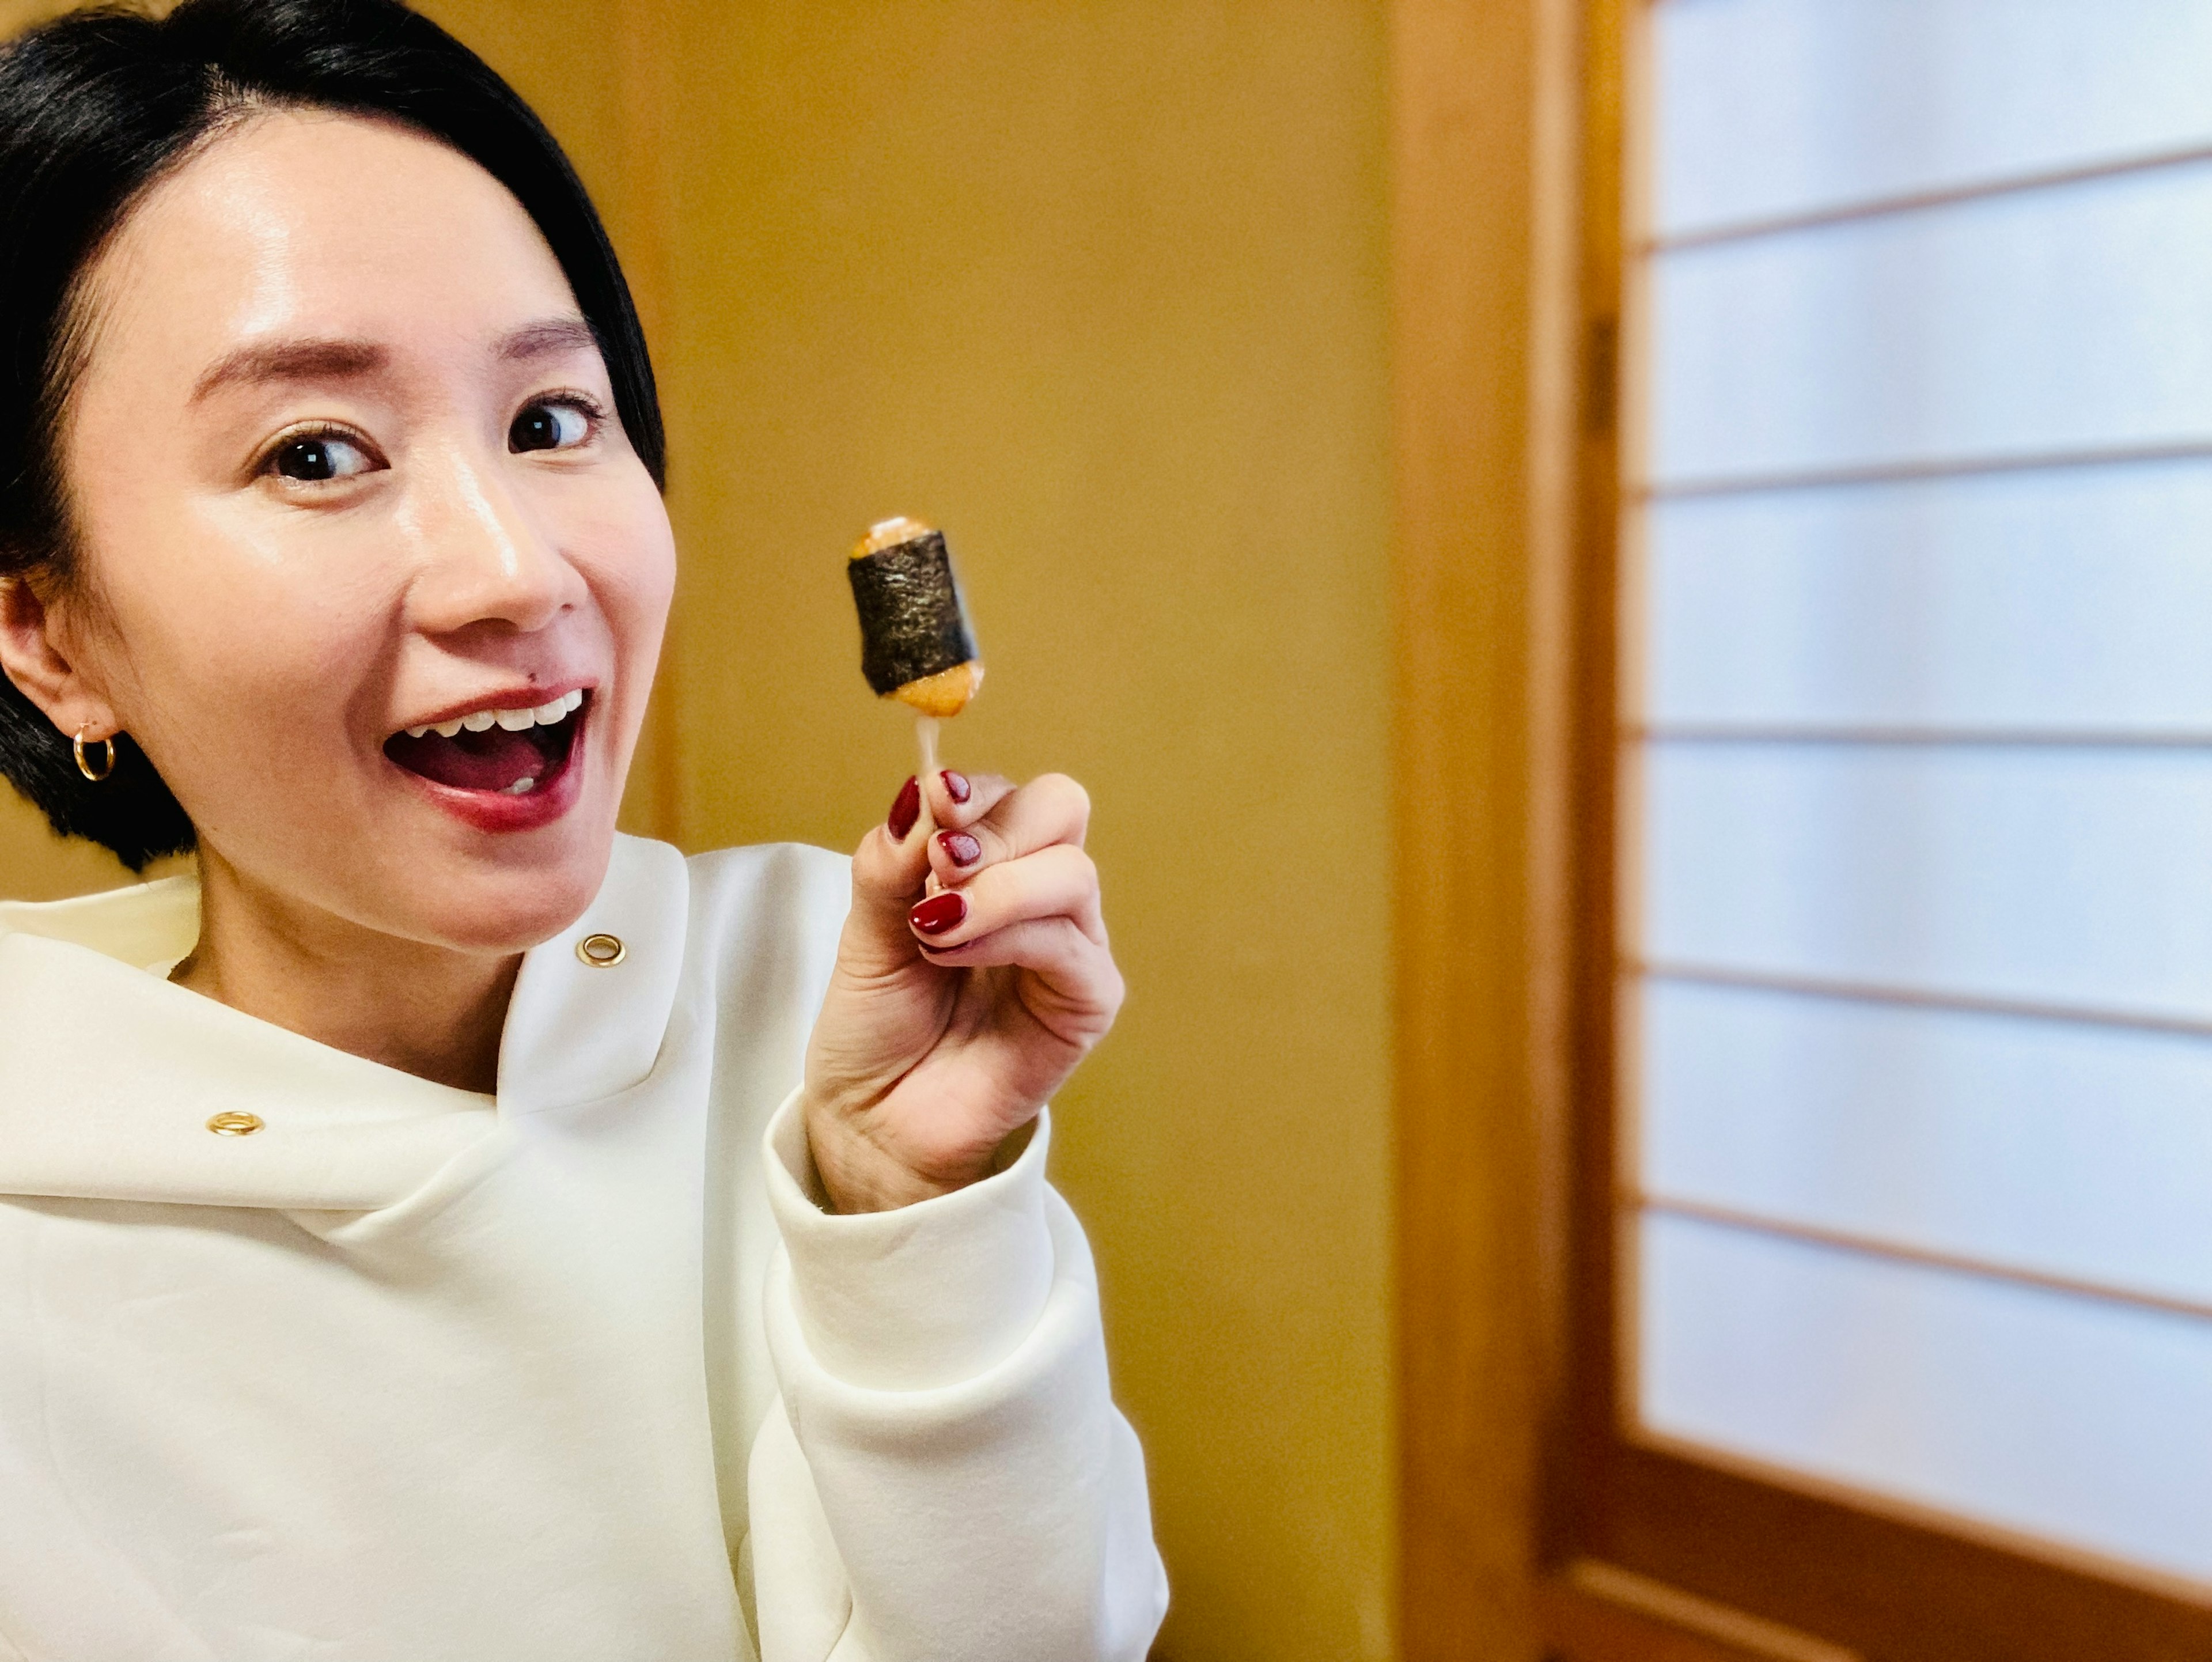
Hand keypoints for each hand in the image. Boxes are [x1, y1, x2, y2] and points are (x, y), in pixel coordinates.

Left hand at [800, 767, 1123, 1211]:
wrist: (872, 1120)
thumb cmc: (876, 1026)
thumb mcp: (865, 929)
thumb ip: (891, 859)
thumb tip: (924, 790)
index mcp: (995, 867)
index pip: (1014, 794)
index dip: (976, 791)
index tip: (933, 802)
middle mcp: (1040, 896)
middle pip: (1062, 809)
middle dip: (993, 828)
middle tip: (937, 865)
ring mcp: (1071, 947)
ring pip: (1071, 872)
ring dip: (995, 887)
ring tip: (931, 928)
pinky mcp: (1087, 1002)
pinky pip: (1069, 944)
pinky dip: (1006, 935)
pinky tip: (952, 954)